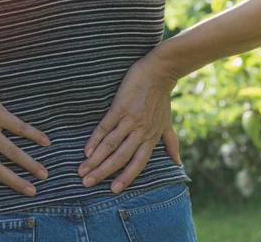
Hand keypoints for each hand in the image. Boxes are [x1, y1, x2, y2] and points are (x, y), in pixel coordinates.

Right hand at [78, 52, 180, 192]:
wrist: (159, 71)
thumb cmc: (162, 96)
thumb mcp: (167, 122)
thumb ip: (170, 142)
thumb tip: (177, 162)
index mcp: (151, 137)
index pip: (138, 162)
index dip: (126, 177)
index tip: (113, 190)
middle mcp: (141, 131)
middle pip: (121, 157)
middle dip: (103, 172)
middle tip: (87, 183)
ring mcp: (130, 119)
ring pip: (111, 144)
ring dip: (95, 159)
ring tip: (82, 170)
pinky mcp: (120, 107)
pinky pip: (106, 126)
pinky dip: (95, 139)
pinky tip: (86, 150)